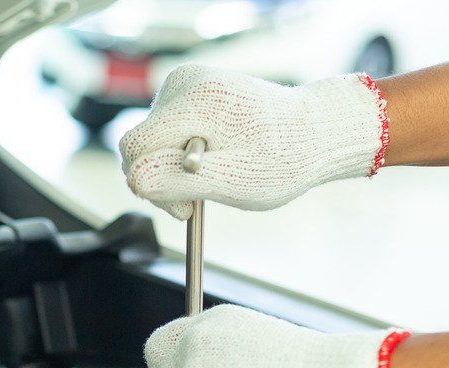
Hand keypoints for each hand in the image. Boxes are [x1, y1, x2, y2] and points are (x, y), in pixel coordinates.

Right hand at [119, 65, 388, 219]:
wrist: (314, 132)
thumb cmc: (281, 159)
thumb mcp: (231, 181)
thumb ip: (177, 181)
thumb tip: (134, 180)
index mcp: (195, 100)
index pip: (135, 147)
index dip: (149, 183)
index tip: (186, 206)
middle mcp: (185, 81)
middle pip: (139, 144)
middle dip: (161, 177)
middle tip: (199, 198)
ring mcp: (186, 81)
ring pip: (150, 140)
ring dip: (171, 167)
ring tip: (214, 173)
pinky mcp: (189, 88)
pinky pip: (164, 130)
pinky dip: (180, 152)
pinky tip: (211, 157)